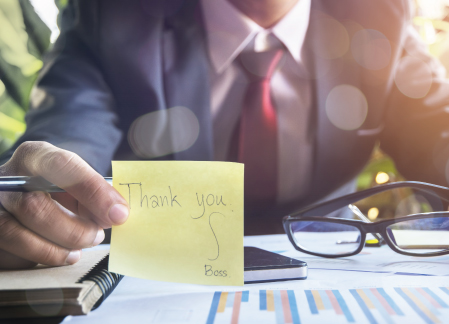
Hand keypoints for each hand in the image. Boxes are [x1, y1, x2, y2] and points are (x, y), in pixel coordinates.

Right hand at [0, 142, 128, 268]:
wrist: (23, 194)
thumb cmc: (56, 189)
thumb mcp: (74, 183)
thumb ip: (93, 195)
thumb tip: (115, 215)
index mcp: (34, 156)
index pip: (62, 166)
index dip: (93, 191)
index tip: (119, 213)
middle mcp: (6, 179)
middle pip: (35, 207)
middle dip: (74, 230)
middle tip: (97, 236)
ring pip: (16, 234)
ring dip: (56, 249)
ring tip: (79, 250)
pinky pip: (10, 255)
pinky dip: (39, 258)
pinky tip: (59, 255)